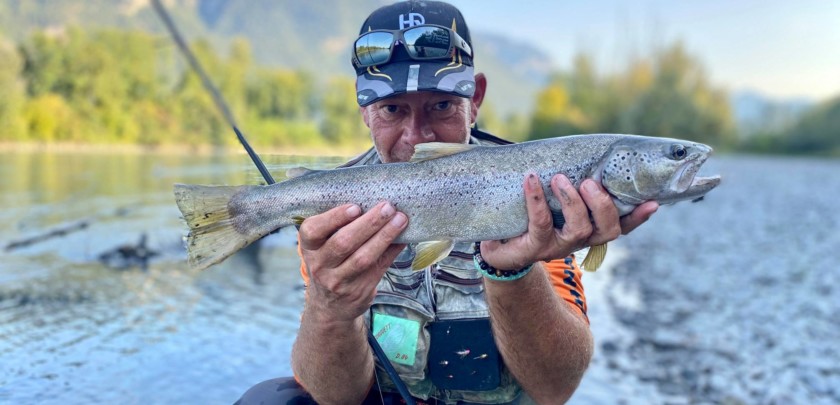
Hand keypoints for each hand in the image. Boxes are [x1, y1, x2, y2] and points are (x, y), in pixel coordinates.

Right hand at [298, 201, 407, 322]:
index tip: (355, 206)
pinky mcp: (358, 291)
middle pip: (343, 242)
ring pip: (363, 257)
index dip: (334, 218)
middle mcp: (320, 265)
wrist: (330, 307)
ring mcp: (338, 281)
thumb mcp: (323, 248)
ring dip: (384, 236)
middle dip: (369, 223)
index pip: (313, 231)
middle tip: (388, 207)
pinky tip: (403, 238)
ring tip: (400, 220)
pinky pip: (378, 268)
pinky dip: (392, 251)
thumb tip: (374, 202)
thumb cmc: (330, 264)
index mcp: (309, 248)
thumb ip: (339, 228)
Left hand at [479, 174, 657, 270]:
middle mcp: (579, 240)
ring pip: (579, 230)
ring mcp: (557, 247)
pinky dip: (537, 199)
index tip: (653, 202)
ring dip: (573, 201)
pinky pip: (540, 224)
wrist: (495, 245)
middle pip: (607, 230)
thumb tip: (584, 146)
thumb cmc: (530, 213)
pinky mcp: (533, 248)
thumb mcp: (553, 196)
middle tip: (589, 182)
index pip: (622, 224)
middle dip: (603, 204)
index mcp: (590, 227)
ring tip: (560, 179)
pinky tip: (531, 180)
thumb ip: (571, 177)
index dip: (638, 216)